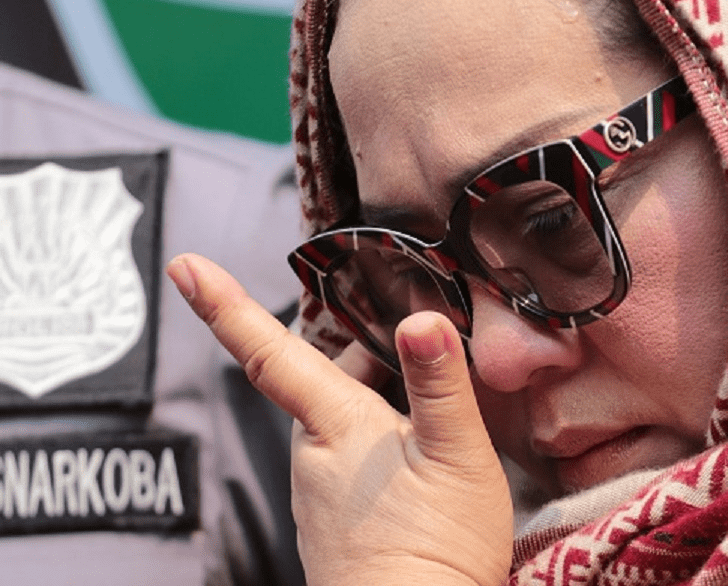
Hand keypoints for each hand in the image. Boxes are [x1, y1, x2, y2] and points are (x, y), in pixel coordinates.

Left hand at [166, 254, 512, 585]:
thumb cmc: (434, 549)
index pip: (270, 353)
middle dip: (362, 359)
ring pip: (338, 423)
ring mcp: (317, 496)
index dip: (224, 305)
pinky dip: (378, 448)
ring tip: (435, 420)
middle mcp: (312, 458)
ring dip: (376, 406)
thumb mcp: (456, 455)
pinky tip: (420, 469)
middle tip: (419, 351)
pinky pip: (347, 464)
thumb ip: (439, 384)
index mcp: (335, 426)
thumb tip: (423, 319)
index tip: (184, 265)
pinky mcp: (332, 526)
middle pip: (321, 382)